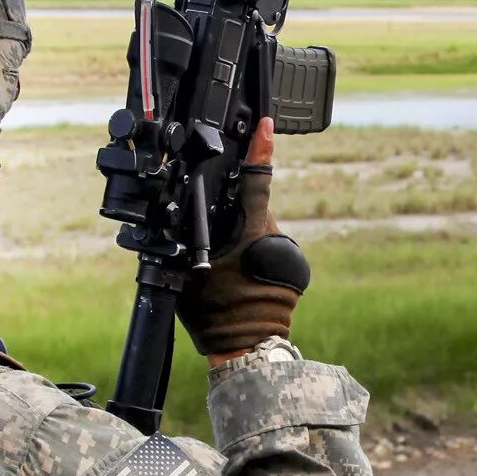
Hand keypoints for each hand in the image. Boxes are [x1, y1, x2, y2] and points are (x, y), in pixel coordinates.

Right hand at [184, 117, 310, 363]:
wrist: (248, 350)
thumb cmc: (217, 314)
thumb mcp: (190, 270)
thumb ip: (190, 239)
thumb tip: (181, 220)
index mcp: (250, 230)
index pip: (255, 180)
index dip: (261, 149)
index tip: (266, 125)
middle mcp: (275, 236)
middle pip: (251, 210)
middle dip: (234, 217)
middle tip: (214, 245)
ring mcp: (288, 253)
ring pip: (260, 232)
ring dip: (243, 240)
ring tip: (227, 271)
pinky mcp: (295, 270)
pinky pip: (269, 252)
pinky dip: (254, 258)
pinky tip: (241, 278)